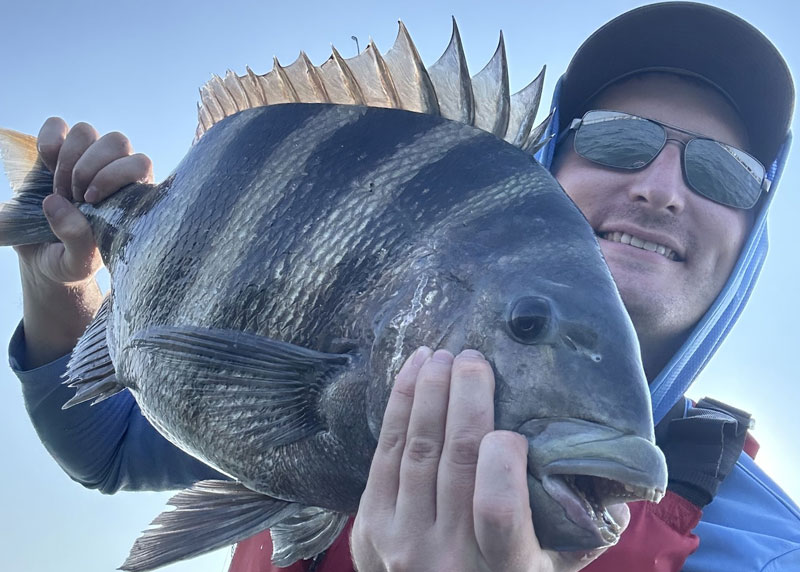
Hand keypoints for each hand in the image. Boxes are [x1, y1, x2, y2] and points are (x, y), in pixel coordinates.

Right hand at [15, 117, 152, 284]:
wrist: (43, 257)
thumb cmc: (70, 260)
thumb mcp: (77, 262)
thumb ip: (76, 240)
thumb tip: (56, 203)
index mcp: (132, 196)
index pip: (140, 164)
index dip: (114, 176)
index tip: (90, 201)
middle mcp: (114, 172)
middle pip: (116, 141)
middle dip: (90, 167)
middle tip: (74, 197)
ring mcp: (85, 159)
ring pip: (87, 132)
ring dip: (69, 159)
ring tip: (59, 190)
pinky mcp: (56, 152)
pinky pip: (57, 126)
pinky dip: (49, 139)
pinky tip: (45, 163)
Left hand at [351, 348, 623, 571]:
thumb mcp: (549, 571)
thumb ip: (578, 531)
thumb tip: (611, 481)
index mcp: (504, 568)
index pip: (498, 509)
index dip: (502, 461)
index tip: (512, 430)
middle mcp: (448, 554)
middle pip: (455, 459)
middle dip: (465, 398)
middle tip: (473, 358)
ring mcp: (403, 538)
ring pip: (418, 449)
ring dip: (428, 394)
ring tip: (441, 357)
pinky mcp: (371, 524)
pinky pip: (385, 454)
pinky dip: (399, 408)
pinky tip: (412, 375)